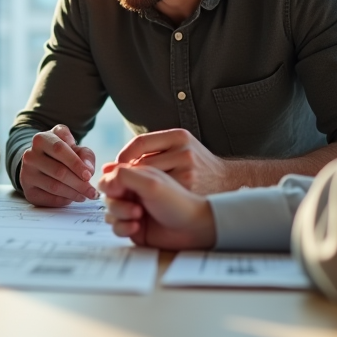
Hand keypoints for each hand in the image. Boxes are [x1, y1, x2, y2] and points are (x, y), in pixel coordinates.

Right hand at [19, 124, 97, 206]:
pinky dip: (64, 200)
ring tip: (85, 195)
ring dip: (73, 194)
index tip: (89, 175)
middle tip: (92, 192)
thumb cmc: (62, 154)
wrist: (41, 162)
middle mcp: (30, 155)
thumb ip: (85, 155)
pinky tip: (72, 198)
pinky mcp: (28, 190)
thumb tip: (88, 170)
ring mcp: (26, 173)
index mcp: (42, 139)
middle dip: (79, 184)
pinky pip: (48, 199)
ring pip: (54, 187)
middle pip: (58, 171)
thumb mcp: (75, 148)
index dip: (75, 163)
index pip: (59, 149)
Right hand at [98, 164, 215, 249]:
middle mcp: (133, 190)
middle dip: (117, 203)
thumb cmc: (177, 202)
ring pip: (109, 212)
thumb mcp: (150, 183)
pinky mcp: (133, 227)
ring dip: (120, 215)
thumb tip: (103, 182)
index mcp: (137, 175)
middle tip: (136, 209)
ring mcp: (132, 209)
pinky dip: (122, 228)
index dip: (110, 184)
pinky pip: (115, 227)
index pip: (110, 176)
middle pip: (106, 195)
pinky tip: (136, 228)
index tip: (119, 191)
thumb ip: (124, 175)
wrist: (194, 229)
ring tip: (138, 218)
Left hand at [115, 128, 230, 194]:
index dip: (123, 156)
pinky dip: (150, 197)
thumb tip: (106, 167)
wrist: (229, 181)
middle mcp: (184, 151)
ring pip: (149, 178)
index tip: (117, 168)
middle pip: (142, 162)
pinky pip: (159, 192)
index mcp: (179, 136)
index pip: (139, 143)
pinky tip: (149, 200)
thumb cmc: (196, 165)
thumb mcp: (178, 147)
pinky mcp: (189, 188)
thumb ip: (147, 151)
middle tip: (123, 184)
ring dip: (138, 186)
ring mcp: (188, 171)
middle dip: (129, 174)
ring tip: (135, 192)